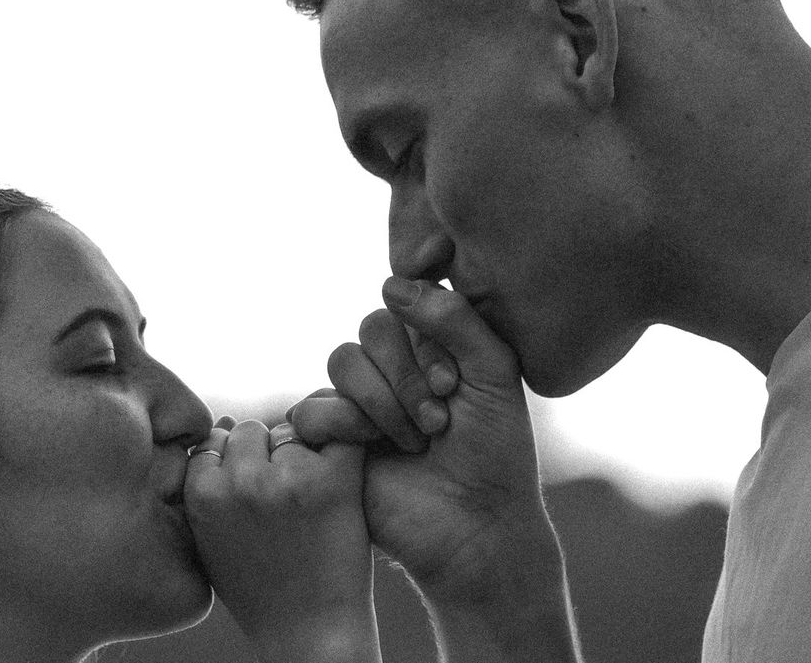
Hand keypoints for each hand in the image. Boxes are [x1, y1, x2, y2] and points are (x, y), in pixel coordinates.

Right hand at [184, 418, 379, 662]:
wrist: (310, 632)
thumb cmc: (259, 590)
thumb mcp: (210, 539)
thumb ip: (206, 485)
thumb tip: (225, 422)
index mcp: (203, 494)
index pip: (215, 441)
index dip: (235, 465)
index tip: (254, 497)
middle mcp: (241, 481)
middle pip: (250, 430)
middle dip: (265, 454)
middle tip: (286, 498)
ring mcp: (287, 478)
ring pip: (290, 430)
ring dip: (301, 451)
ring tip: (311, 499)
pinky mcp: (333, 481)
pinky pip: (337, 434)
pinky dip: (342, 449)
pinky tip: (341, 477)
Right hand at [290, 278, 580, 660]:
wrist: (474, 526)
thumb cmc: (495, 453)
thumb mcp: (494, 374)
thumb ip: (455, 319)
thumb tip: (391, 283)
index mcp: (432, 345)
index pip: (407, 305)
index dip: (426, 343)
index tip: (456, 385)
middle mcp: (393, 367)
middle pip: (373, 327)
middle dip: (408, 376)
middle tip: (439, 421)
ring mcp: (359, 401)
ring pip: (343, 360)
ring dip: (384, 402)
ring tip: (417, 441)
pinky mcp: (330, 438)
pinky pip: (315, 407)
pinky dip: (350, 427)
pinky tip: (378, 453)